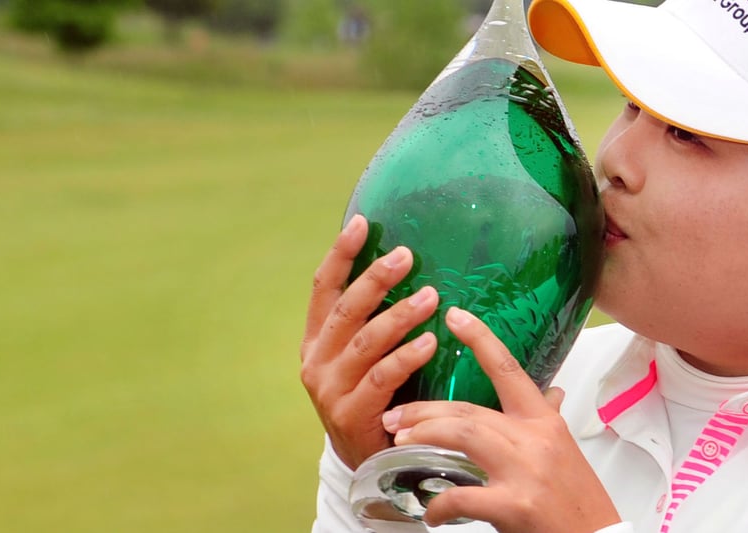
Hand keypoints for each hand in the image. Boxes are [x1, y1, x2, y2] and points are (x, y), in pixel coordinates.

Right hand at [300, 214, 440, 469]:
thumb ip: (373, 322)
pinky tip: (429, 342)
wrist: (364, 464)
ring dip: (399, 316)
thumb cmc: (375, 400)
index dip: (341, 254)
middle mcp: (316, 361)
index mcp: (316, 340)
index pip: (323, 288)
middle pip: (345, 310)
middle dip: (375, 279)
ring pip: (364, 342)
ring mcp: (330, 389)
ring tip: (431, 297)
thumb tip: (409, 269)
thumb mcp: (364, 359)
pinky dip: (406, 358)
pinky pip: (381, 379)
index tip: (361, 223)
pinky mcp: (349, 414)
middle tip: (406, 256)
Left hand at [383, 307, 620, 532]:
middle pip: (470, 409)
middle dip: (425, 410)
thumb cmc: (578, 500)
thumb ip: (547, 419)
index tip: (455, 316)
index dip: (481, 339)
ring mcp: (525, 471)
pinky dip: (438, 504)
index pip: (510, 370)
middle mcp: (535, 439)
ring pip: (463, 437)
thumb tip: (550, 392)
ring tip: (398, 441)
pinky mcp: (515, 505)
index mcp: (545, 421)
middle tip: (395, 415)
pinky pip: (463, 496)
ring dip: (424, 436)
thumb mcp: (565, 450)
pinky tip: (431, 512)